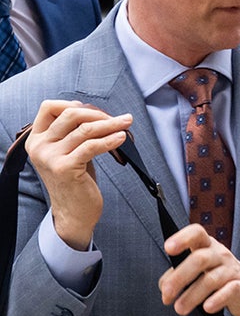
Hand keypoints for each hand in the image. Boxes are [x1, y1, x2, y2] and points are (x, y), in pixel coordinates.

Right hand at [24, 100, 131, 249]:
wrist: (74, 212)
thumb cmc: (75, 179)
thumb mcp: (68, 151)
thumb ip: (73, 132)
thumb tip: (95, 111)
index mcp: (37, 139)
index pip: (49, 107)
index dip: (74, 104)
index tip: (95, 112)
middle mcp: (40, 146)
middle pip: (71, 114)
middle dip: (98, 113)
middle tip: (118, 119)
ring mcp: (50, 157)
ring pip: (85, 128)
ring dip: (111, 123)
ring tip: (126, 122)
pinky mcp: (65, 168)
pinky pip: (92, 146)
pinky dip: (110, 139)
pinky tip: (122, 138)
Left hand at [159, 224, 239, 315]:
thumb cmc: (218, 276)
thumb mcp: (199, 270)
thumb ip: (178, 274)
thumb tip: (164, 287)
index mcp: (207, 246)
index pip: (197, 233)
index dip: (182, 238)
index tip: (168, 248)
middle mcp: (220, 255)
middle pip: (199, 259)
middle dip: (179, 277)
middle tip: (167, 295)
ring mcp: (231, 270)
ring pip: (211, 279)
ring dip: (191, 296)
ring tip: (180, 308)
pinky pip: (229, 291)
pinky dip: (217, 300)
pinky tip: (207, 307)